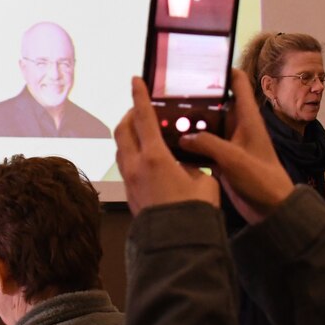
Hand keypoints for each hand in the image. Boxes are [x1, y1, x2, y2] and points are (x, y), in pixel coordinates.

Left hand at [114, 77, 219, 213]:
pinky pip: (126, 165)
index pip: (143, 117)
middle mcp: (136, 166)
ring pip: (121, 148)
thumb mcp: (203, 182)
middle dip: (130, 115)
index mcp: (154, 157)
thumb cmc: (193, 213)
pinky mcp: (130, 194)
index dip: (139, 95)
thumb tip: (187, 164)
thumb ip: (193, 166)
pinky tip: (148, 159)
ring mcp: (129, 181)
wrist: (176, 244)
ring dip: (129, 135)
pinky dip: (133, 154)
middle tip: (142, 110)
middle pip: (123, 129)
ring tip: (145, 134)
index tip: (135, 80)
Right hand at [179, 69, 294, 224]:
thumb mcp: (234, 159)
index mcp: (248, 118)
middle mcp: (238, 126)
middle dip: (195, 98)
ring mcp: (229, 143)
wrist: (272, 209)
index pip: (238, 82)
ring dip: (190, 124)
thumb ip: (209, 145)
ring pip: (206, 126)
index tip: (199, 64)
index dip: (221, 69)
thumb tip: (183, 138)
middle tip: (169, 94)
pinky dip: (190, 145)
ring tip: (164, 118)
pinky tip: (172, 146)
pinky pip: (203, 146)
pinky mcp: (222, 160)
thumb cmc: (263, 181)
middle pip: (214, 103)